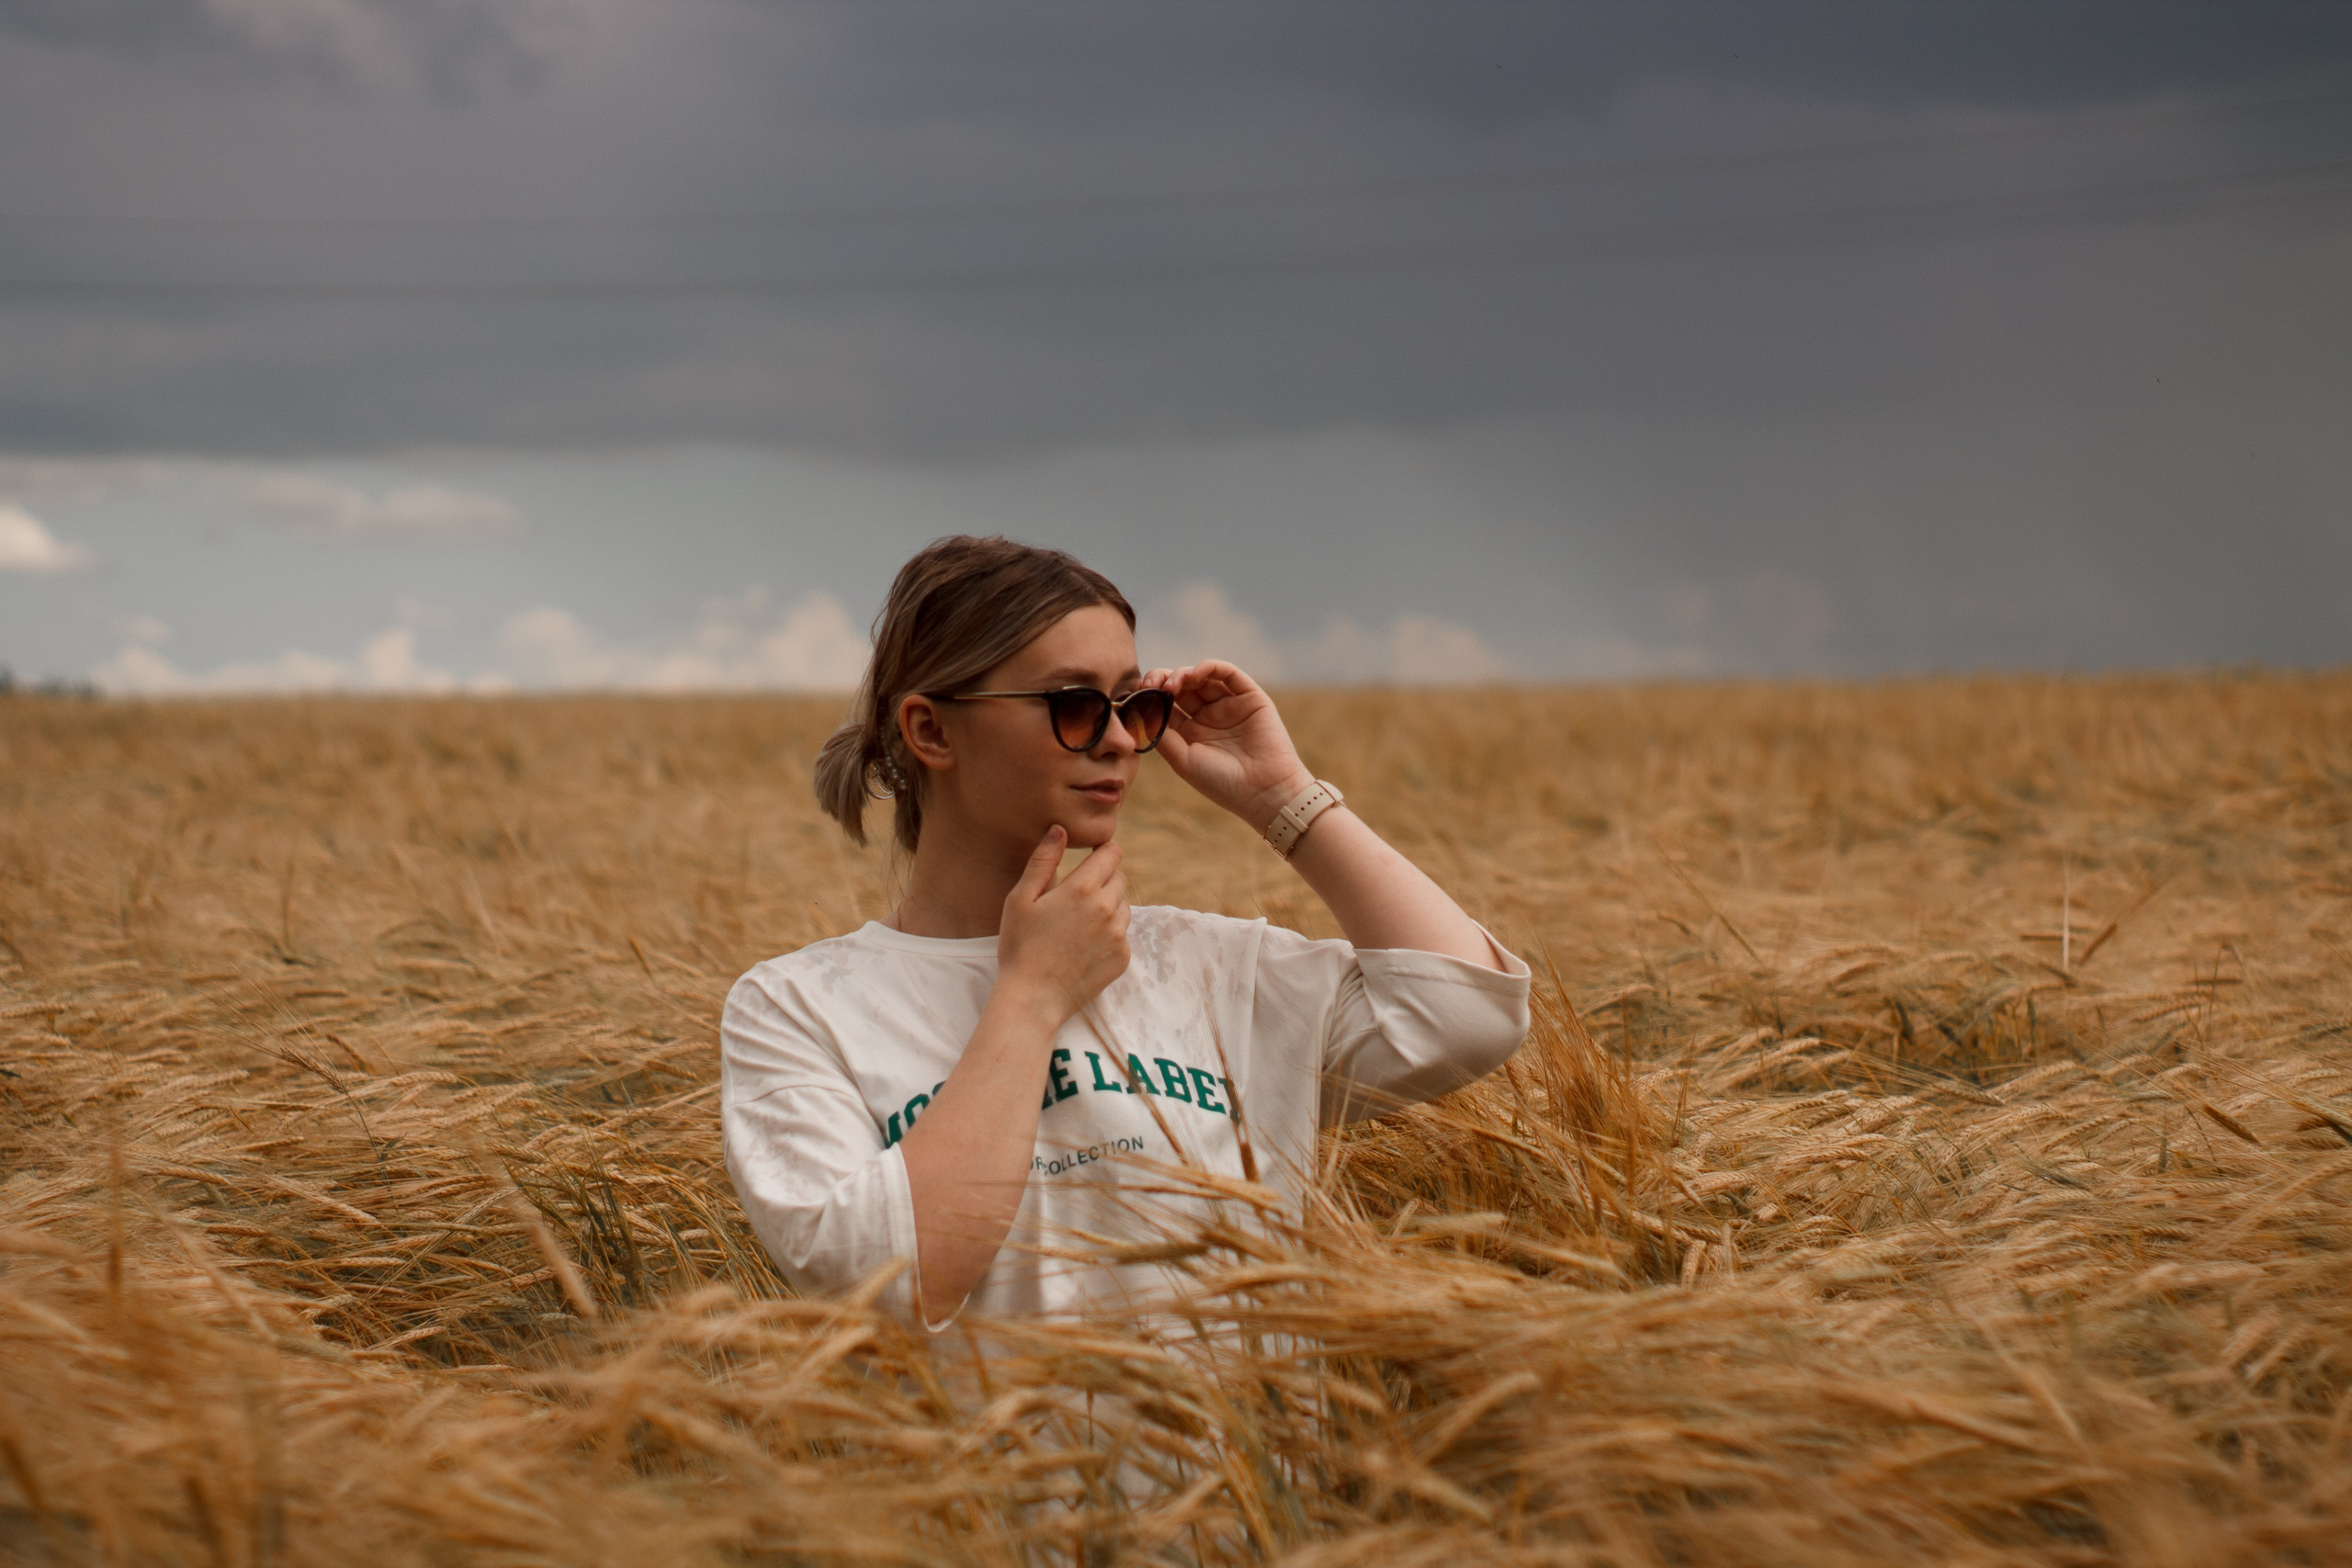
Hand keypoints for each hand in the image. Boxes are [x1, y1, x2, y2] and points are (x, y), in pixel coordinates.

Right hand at [996, 826, 1130, 1022]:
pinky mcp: (1123, 957)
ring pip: (1124, 905)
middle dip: (1102, 879)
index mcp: (1082, 889)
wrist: (1033, 998)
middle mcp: (1107, 909)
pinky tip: (1083, 946)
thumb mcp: (1021, 899)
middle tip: (1075, 897)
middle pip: (1119, 878)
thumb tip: (1059, 829)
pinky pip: (1123, 933)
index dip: (1101, 851)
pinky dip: (1109, 933)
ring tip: (1077, 924)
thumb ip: (1043, 860)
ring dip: (1107, 906)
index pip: (1112, 853)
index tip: (1090, 857)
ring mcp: (1118, 935)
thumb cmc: (1020, 946)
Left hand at [1142, 661, 1314, 831]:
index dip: (1152, 695)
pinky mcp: (1249, 696)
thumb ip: (1162, 734)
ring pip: (1202, 677)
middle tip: (1152, 684)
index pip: (1167, 704)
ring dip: (1184, 674)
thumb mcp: (1183, 760)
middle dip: (1163, 680)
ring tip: (1173, 684)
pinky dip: (1209, 668)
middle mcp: (1209, 715)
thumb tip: (1140, 710)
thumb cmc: (1222, 782)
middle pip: (1182, 687)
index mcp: (1191, 732)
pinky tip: (1194, 675)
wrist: (1264, 791)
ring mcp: (1229, 704)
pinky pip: (1228, 673)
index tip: (1140, 694)